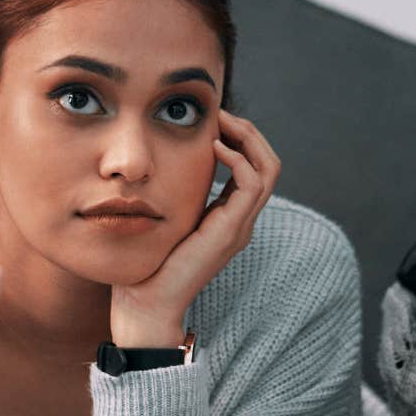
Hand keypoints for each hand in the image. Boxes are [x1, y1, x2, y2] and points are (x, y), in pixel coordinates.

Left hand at [109, 109, 278, 345]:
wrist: (146, 303)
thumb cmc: (147, 263)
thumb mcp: (164, 216)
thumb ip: (173, 193)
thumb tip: (158, 162)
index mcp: (229, 216)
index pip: (254, 167)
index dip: (240, 138)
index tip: (213, 119)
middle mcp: (241, 220)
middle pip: (269, 163)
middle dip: (248, 132)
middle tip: (221, 113)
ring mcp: (240, 226)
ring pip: (268, 168)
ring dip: (247, 137)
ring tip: (221, 122)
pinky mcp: (230, 231)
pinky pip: (251, 183)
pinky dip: (238, 158)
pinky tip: (214, 146)